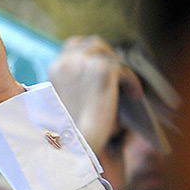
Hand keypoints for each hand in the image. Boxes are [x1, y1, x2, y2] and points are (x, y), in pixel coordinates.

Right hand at [47, 35, 143, 152]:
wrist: (74, 143)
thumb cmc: (71, 130)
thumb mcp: (67, 97)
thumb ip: (76, 80)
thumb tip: (97, 70)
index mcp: (55, 68)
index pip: (74, 45)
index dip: (90, 53)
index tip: (100, 64)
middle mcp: (68, 61)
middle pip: (94, 45)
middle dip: (107, 57)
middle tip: (119, 75)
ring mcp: (85, 63)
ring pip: (109, 56)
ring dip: (118, 68)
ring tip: (126, 85)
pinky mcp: (103, 71)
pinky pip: (124, 71)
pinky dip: (131, 82)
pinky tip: (134, 95)